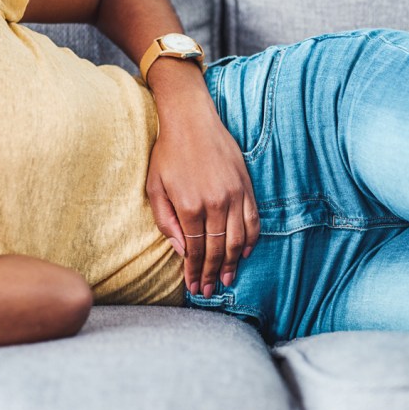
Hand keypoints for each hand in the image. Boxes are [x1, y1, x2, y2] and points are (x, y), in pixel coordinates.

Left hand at [145, 69, 260, 298]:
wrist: (191, 119)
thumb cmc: (168, 153)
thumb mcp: (155, 187)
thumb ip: (167, 223)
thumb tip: (183, 251)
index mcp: (190, 206)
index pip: (196, 250)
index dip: (196, 271)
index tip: (195, 286)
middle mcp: (215, 203)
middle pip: (218, 249)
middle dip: (213, 273)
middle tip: (210, 290)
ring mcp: (234, 195)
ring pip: (238, 239)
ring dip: (233, 263)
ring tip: (228, 279)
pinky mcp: (246, 186)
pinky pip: (253, 220)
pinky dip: (251, 240)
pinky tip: (244, 252)